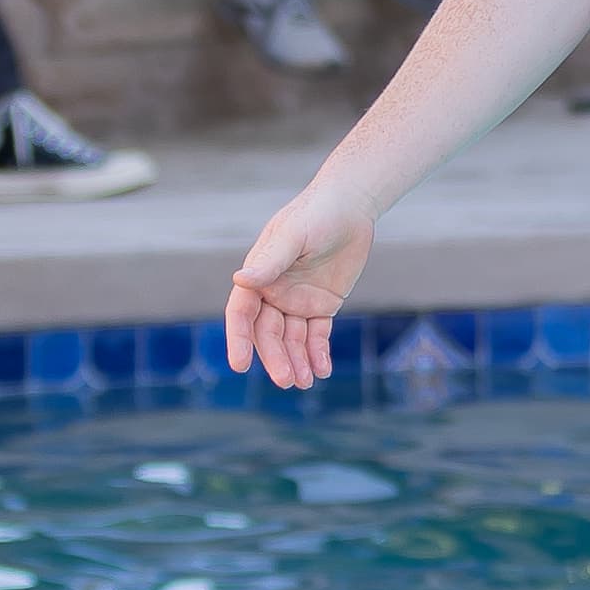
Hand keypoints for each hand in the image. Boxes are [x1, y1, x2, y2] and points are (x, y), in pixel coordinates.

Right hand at [225, 180, 375, 388]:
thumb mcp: (292, 236)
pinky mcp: (323, 305)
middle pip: (269, 333)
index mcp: (259, 276)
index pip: (242, 314)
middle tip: (286, 381)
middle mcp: (274, 293)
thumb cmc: (316, 214)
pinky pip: (318, 334)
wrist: (350, 207)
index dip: (239, 339)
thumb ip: (270, 261)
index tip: (239, 365)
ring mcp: (298, 301)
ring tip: (305, 383)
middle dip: (276, 357)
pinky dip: (319, 353)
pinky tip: (323, 370)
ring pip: (293, 339)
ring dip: (297, 361)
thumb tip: (240, 280)